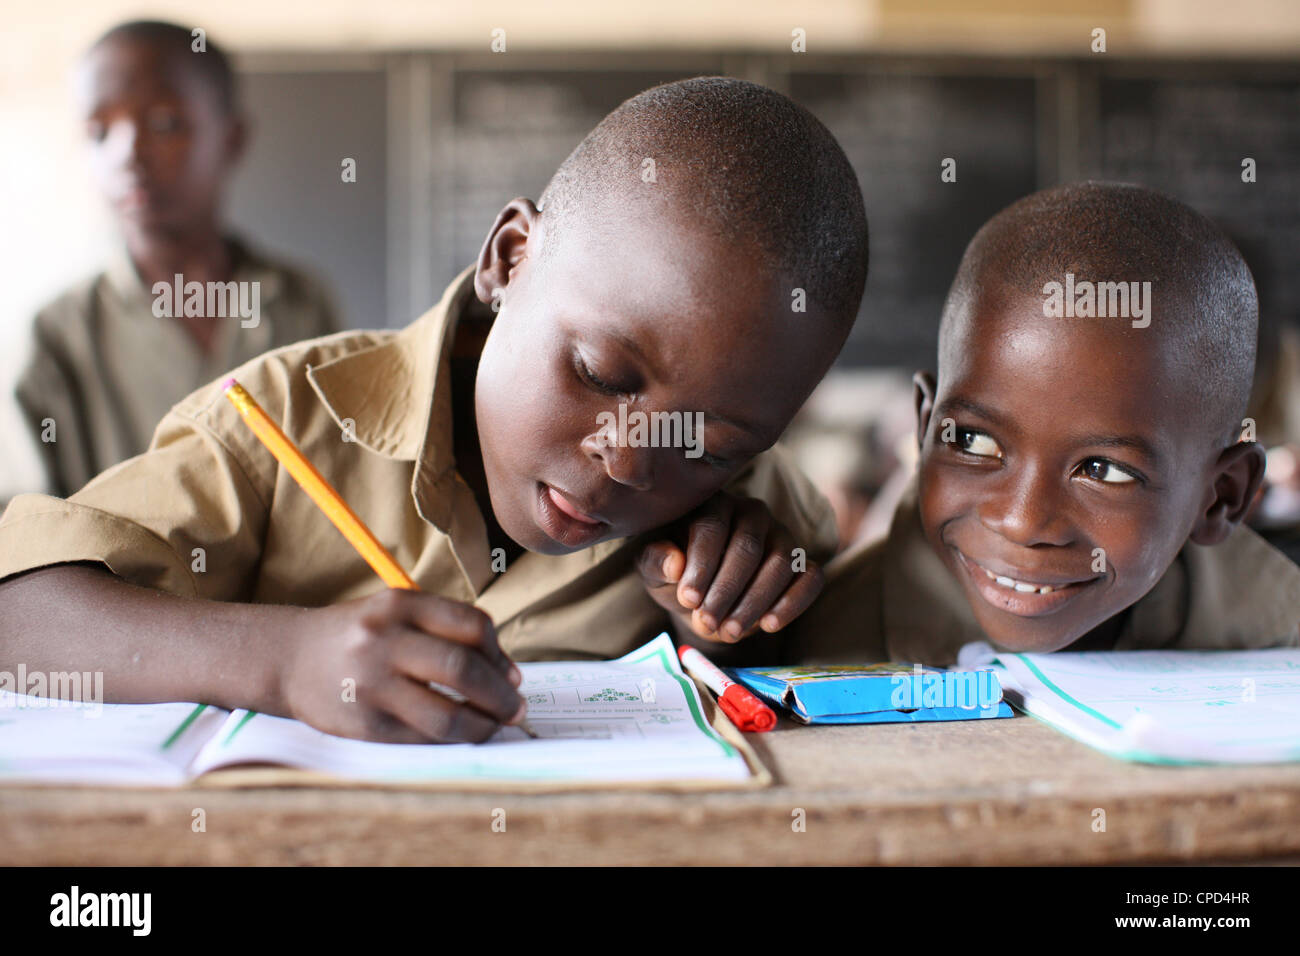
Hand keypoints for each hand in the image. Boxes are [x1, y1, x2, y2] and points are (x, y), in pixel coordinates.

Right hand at [279, 589, 526, 742]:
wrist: (287, 658)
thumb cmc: (358, 635)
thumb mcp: (396, 612)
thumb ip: (446, 632)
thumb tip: (507, 674)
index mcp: (400, 604)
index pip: (472, 626)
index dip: (500, 654)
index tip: (512, 674)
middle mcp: (385, 640)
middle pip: (464, 670)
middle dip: (500, 695)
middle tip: (516, 708)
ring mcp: (372, 684)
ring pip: (447, 715)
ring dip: (483, 725)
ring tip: (496, 726)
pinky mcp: (364, 724)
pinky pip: (422, 738)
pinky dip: (451, 740)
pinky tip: (461, 736)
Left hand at [638, 493, 823, 642]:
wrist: (704, 600)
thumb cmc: (676, 576)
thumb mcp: (653, 570)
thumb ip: (655, 562)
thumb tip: (675, 564)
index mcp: (714, 504)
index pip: (711, 527)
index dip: (701, 565)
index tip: (688, 599)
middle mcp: (752, 513)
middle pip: (748, 547)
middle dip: (726, 590)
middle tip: (707, 622)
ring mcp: (782, 536)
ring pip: (781, 563)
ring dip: (755, 601)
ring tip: (730, 631)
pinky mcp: (803, 562)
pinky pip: (810, 577)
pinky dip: (792, 603)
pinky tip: (768, 625)